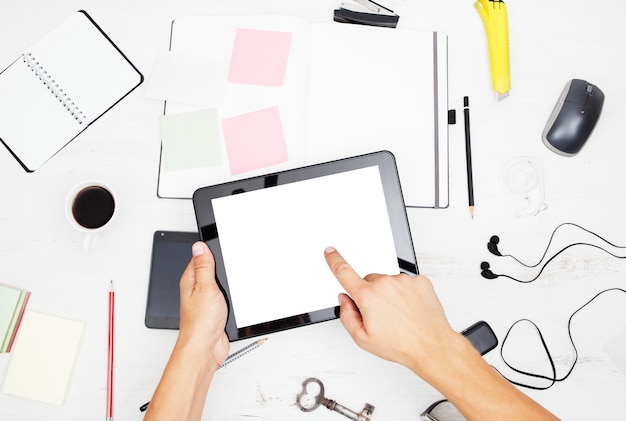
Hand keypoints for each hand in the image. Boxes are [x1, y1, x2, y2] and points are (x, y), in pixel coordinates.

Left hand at [177, 241, 228, 369]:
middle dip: (218, 263)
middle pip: (208, 268)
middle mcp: (196, 289)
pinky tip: (230, 292)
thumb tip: (199, 246)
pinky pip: (221, 295)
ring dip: (223, 279)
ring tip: (227, 271)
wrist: (205, 348)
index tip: (220, 242)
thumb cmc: (200, 322)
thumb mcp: (205, 287)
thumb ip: (204, 266)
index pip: (199, 257)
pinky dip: (227, 292)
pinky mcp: (214, 309)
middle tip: (226, 255)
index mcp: (190, 280)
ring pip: (216, 282)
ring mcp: (205, 299)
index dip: (210, 249)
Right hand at [324, 246, 456, 375]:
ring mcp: (404, 280)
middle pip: (369, 281)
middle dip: (371, 294)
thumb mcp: (363, 339)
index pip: (344, 272)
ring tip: (399, 315)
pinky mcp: (420, 280)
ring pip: (389, 282)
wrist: (432, 346)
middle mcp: (385, 283)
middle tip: (381, 315)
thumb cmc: (401, 345)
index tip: (330, 252)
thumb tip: (345, 300)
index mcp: (368, 296)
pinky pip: (406, 283)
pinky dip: (406, 294)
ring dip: (390, 294)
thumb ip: (347, 316)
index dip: (334, 260)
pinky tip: (409, 310)